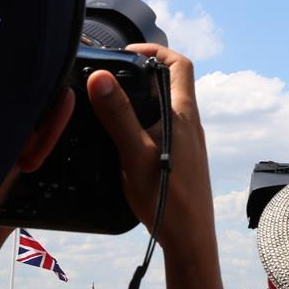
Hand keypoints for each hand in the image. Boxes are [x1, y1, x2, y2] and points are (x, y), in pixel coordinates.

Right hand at [87, 44, 213, 250]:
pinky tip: (121, 137)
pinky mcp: (180, 157)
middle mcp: (188, 122)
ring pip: (164, 106)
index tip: (127, 53)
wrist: (190, 239)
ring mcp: (186, 141)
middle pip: (170, 82)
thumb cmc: (167, 198)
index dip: (155, 50)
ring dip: (140, 98)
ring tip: (109, 103)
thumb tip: (99, 75)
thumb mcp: (135, 152)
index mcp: (183, 113)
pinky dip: (142, 121)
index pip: (178, 64)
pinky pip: (161, 127)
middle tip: (111, 76)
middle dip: (141, 73)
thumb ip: (117, 114)